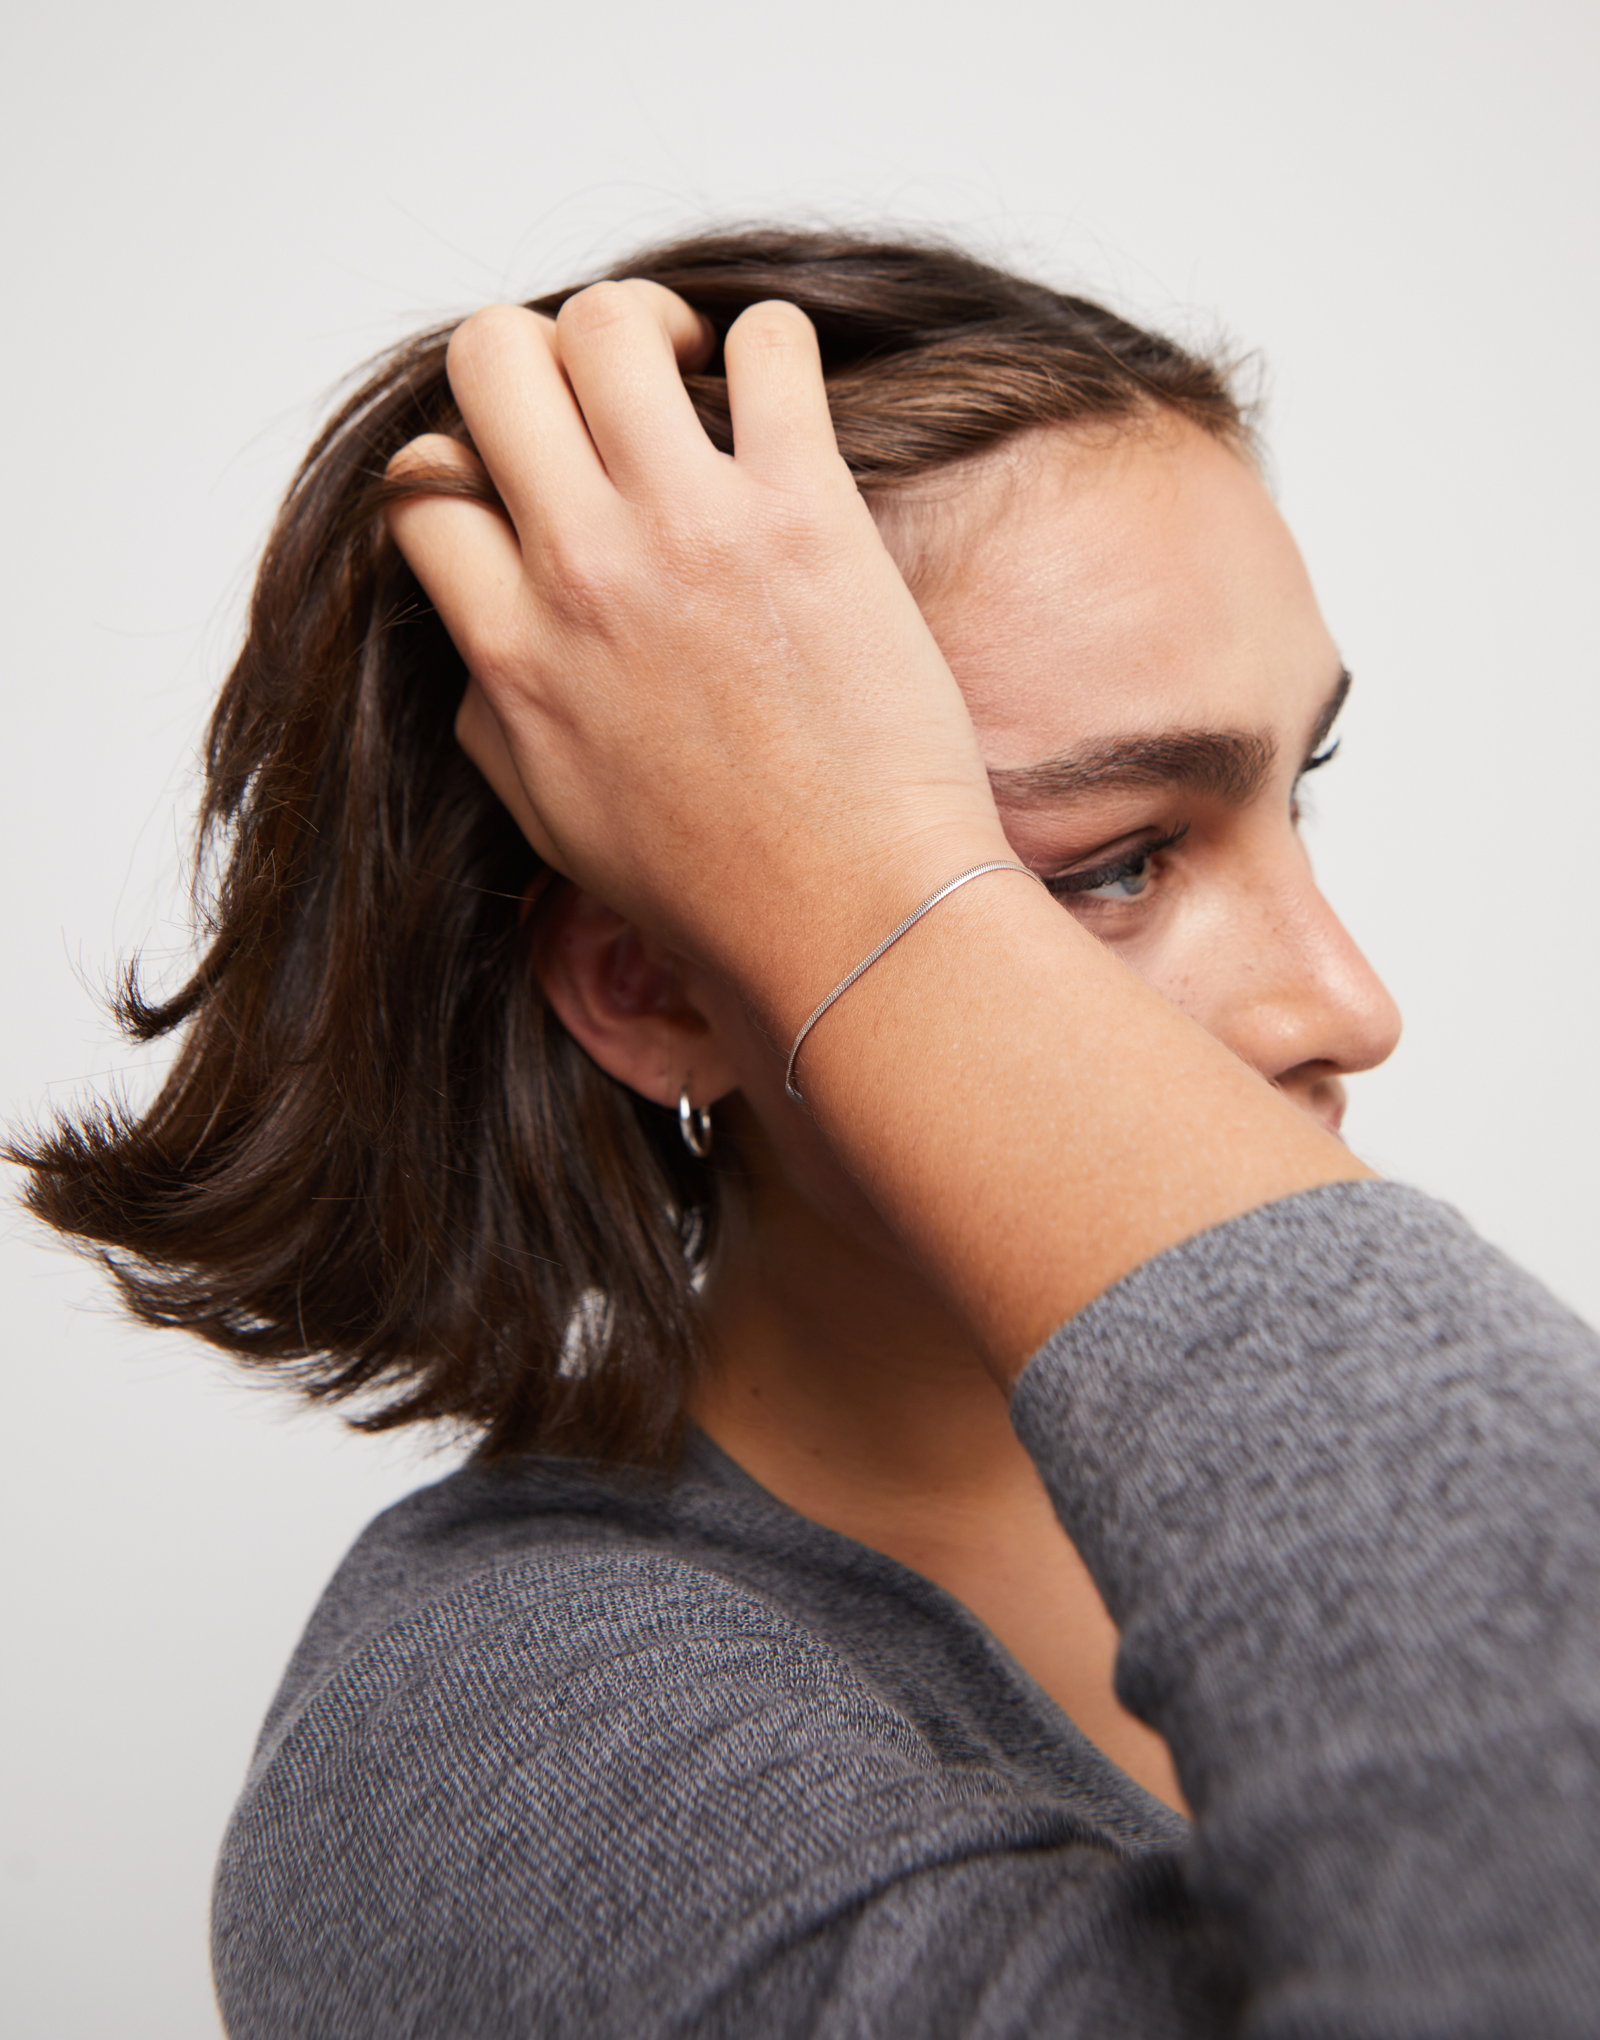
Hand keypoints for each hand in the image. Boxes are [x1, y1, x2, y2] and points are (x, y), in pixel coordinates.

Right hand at [384, 281, 1007, 1036]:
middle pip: (491, 359)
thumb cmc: (713, 888)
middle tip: (598, 404)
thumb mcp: (549, 817)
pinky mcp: (803, 510)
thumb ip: (491, 710)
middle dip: (531, 359)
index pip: (422, 486)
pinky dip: (772, 346)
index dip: (462, 469)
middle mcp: (582, 571)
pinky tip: (783, 400)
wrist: (850, 919)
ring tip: (689, 374)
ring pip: (608, 322)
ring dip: (643, 328)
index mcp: (510, 650)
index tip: (520, 494)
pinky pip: (769, 345)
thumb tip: (480, 641)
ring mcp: (690, 530)